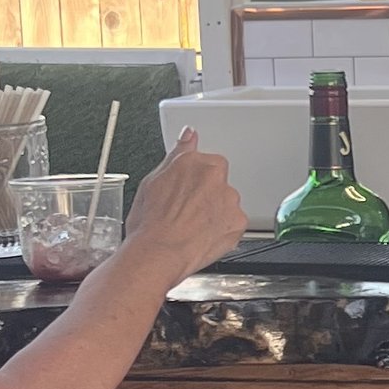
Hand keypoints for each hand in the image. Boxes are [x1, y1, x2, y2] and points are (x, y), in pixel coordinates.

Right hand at [120, 132, 246, 281]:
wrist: (158, 254)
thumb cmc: (150, 223)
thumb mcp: (152, 181)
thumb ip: (177, 154)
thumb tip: (188, 134)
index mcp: (194, 162)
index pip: (205, 161)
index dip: (193, 180)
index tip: (186, 191)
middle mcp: (215, 176)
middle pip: (217, 181)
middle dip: (206, 194)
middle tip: (186, 212)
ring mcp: (229, 200)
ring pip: (226, 202)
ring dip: (215, 211)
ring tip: (192, 227)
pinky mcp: (238, 222)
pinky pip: (234, 223)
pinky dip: (222, 229)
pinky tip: (203, 237)